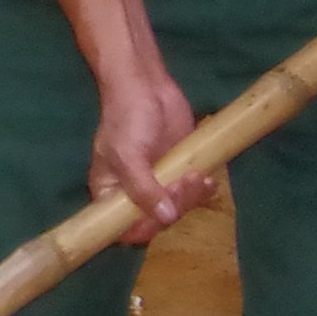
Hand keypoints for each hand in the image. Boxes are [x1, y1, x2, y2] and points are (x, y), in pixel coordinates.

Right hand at [88, 55, 213, 242]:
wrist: (148, 87)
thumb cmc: (128, 119)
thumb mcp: (128, 154)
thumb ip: (143, 188)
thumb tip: (166, 217)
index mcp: (109, 193)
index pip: (122, 228)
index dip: (142, 228)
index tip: (161, 214)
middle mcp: (133, 194)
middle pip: (155, 222)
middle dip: (174, 207)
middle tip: (183, 181)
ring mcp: (158, 185)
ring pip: (177, 210)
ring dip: (191, 198)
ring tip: (197, 175)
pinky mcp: (179, 173)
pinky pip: (192, 195)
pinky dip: (202, 191)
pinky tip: (207, 179)